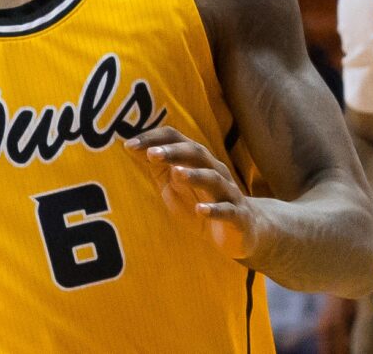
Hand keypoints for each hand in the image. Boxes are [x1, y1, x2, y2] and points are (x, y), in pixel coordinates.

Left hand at [128, 125, 266, 262]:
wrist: (243, 232)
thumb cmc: (202, 205)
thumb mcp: (175, 186)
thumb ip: (158, 168)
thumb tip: (131, 148)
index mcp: (197, 161)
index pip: (176, 139)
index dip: (154, 139)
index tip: (129, 145)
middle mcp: (214, 171)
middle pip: (196, 153)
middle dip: (173, 152)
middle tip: (151, 153)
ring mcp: (228, 193)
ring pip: (213, 178)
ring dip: (194, 175)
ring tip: (176, 173)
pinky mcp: (238, 217)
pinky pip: (227, 211)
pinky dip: (214, 210)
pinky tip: (200, 211)